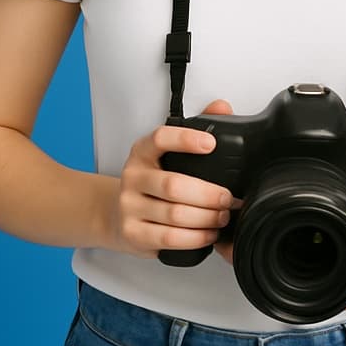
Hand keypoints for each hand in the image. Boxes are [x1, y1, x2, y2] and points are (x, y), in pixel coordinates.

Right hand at [107, 99, 236, 257]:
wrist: (116, 215)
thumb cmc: (152, 181)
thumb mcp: (167, 154)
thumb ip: (196, 128)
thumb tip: (222, 107)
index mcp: (142, 151)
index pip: (160, 138)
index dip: (186, 139)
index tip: (211, 144)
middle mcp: (132, 176)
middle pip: (174, 185)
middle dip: (209, 194)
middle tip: (229, 198)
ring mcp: (129, 206)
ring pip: (174, 215)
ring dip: (206, 218)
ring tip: (223, 216)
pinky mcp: (132, 234)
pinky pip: (169, 238)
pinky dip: (195, 238)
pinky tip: (209, 234)